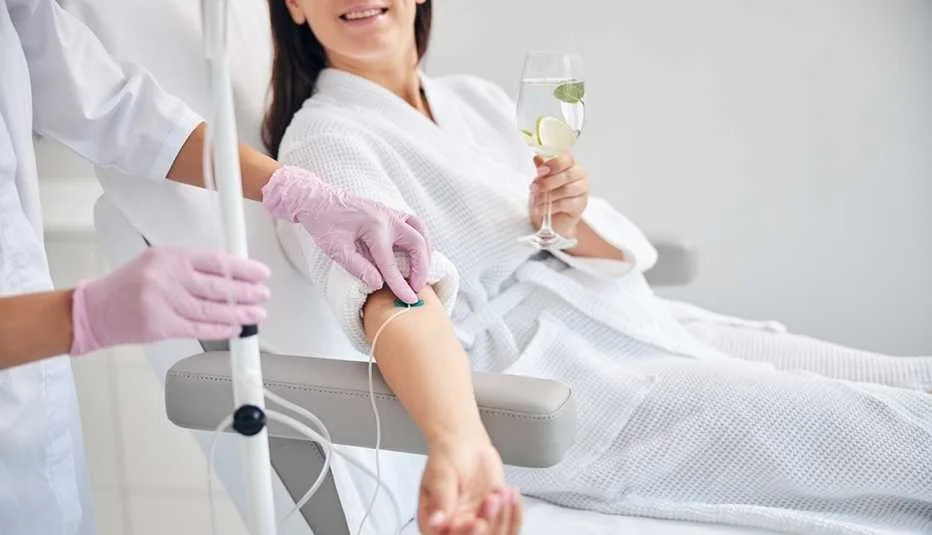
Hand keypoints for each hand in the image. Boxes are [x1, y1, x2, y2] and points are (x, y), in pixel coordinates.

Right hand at [70, 246, 269, 354]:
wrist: (96, 310)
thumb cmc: (129, 285)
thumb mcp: (158, 262)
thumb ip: (191, 267)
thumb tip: (231, 276)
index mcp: (170, 256)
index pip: (215, 260)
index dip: (243, 268)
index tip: (261, 273)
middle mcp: (168, 277)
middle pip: (217, 286)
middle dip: (246, 292)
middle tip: (264, 295)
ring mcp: (164, 302)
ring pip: (211, 310)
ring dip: (239, 313)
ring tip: (257, 314)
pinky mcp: (161, 326)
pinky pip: (199, 329)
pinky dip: (220, 329)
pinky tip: (236, 328)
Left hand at [262, 165, 430, 303]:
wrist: (317, 199)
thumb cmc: (323, 223)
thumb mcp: (336, 249)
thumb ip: (358, 267)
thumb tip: (379, 284)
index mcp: (373, 228)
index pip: (391, 263)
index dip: (400, 284)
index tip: (409, 299)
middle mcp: (387, 218)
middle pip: (416, 244)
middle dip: (421, 268)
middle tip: (417, 287)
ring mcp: (390, 212)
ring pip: (421, 230)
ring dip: (426, 251)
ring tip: (423, 270)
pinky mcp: (389, 211)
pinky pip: (415, 223)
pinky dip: (421, 238)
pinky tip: (418, 251)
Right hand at [419, 437, 522, 534]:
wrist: (466, 445)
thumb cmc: (448, 456)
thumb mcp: (441, 476)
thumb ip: (442, 500)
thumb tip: (436, 522)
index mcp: (434, 523)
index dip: (465, 534)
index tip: (477, 521)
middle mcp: (455, 528)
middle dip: (489, 523)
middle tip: (491, 500)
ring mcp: (476, 525)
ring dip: (502, 517)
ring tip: (500, 491)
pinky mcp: (494, 519)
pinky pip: (510, 529)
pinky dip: (514, 514)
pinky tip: (511, 494)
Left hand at [529, 154, 588, 238]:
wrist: (553, 215)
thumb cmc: (550, 193)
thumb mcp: (542, 179)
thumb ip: (542, 169)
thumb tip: (537, 158)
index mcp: (571, 164)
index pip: (567, 159)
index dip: (553, 164)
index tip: (540, 171)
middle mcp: (580, 175)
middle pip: (568, 175)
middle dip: (548, 182)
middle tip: (534, 188)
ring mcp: (582, 190)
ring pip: (566, 190)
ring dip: (547, 196)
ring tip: (535, 200)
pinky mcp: (580, 205)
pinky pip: (565, 204)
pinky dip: (550, 207)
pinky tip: (539, 209)